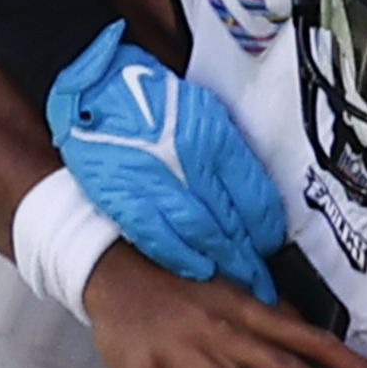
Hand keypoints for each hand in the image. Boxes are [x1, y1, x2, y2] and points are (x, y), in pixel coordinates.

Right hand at [48, 23, 287, 301]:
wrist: (94, 85)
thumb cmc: (149, 96)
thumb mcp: (205, 111)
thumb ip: (229, 153)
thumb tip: (252, 196)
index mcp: (214, 137)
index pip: (256, 198)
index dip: (268, 231)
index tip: (271, 246)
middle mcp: (190, 161)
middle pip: (232, 224)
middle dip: (250, 259)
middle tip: (262, 281)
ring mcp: (156, 181)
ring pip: (201, 237)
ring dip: (222, 265)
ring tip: (236, 281)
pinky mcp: (125, 197)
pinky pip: (160, 238)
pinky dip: (183, 258)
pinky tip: (199, 269)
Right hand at [82, 243, 366, 367]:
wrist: (116, 272)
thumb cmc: (177, 286)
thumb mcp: (228, 292)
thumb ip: (265, 315)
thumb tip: (306, 329)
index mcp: (247, 312)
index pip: (308, 337)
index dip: (347, 361)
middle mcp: (225, 333)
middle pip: (282, 365)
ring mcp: (189, 356)